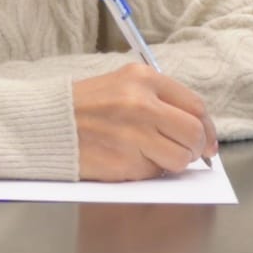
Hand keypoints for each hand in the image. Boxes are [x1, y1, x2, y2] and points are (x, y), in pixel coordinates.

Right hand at [72, 63, 218, 180]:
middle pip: (194, 133)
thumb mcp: (122, 86)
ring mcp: (134, 134)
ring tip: (153, 157)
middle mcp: (142, 104)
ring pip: (180, 158)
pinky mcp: (125, 162)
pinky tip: (128, 160)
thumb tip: (195, 130)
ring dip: (173, 163)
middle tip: (187, 154)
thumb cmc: (83, 106)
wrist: (45, 124)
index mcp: (144, 79)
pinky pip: (153, 173)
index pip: (195, 106)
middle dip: (196, 149)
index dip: (207, 128)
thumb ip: (158, 100)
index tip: (207, 141)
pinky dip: (147, 171)